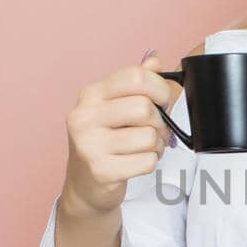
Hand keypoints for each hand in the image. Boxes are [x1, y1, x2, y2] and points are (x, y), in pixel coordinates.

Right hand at [59, 49, 182, 218]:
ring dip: (157, 145)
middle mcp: (85, 116)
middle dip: (159, 122)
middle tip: (155, 130)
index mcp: (91, 95)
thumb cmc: (104, 142)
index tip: (162, 100)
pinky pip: (147, 161)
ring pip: (149, 137)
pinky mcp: (101, 170)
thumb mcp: (114, 108)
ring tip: (144, 148)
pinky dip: (151, 162)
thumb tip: (154, 60)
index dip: (159, 88)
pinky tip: (137, 162)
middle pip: (145, 108)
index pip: (135, 77)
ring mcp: (90, 144)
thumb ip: (134, 84)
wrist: (85, 185)